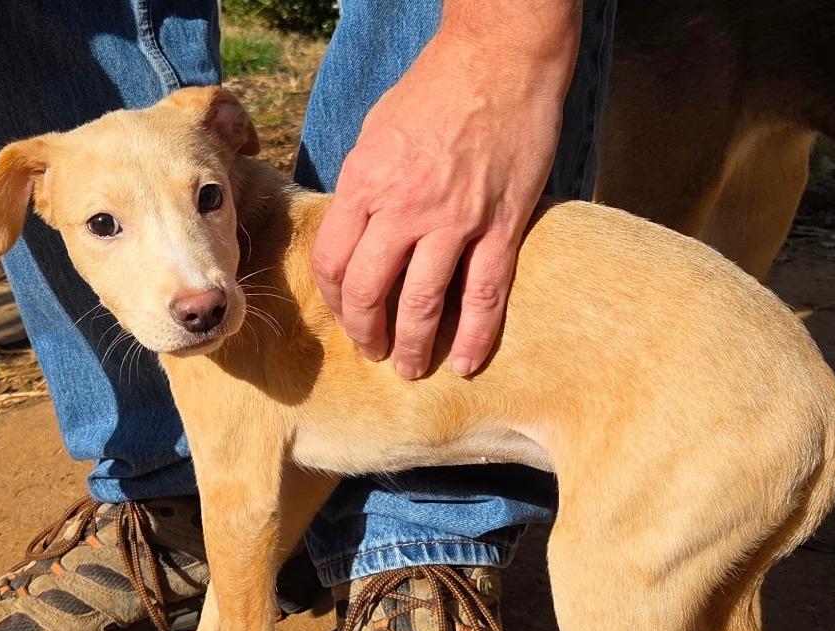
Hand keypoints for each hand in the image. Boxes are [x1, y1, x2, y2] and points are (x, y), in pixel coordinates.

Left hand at [310, 17, 578, 378]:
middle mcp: (403, 206)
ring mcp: (454, 220)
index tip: (347, 315)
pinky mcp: (500, 226)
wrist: (500, 59)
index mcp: (365, 182)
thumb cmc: (434, 92)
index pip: (333, 261)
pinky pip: (484, 295)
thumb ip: (364, 189)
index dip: (336, 301)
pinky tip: (464, 363)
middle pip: (369, 292)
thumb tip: (358, 236)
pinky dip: (474, 337)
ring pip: (423, 304)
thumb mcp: (376, 134)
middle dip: (366, 334)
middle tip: (373, 352)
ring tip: (411, 367)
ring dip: (413, 346)